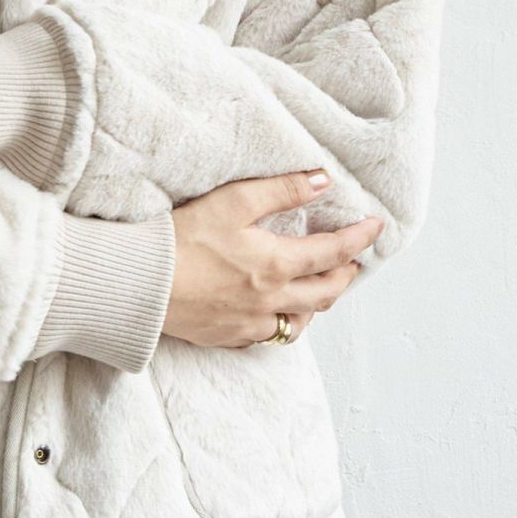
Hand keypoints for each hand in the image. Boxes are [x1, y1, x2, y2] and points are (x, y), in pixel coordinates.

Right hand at [163, 170, 383, 348]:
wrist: (140, 286)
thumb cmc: (183, 239)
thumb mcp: (234, 202)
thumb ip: (282, 190)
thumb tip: (323, 181)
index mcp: (278, 264)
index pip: (334, 252)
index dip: (360, 238)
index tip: (376, 227)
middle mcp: (273, 300)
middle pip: (326, 293)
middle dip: (346, 275)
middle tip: (353, 260)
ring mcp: (251, 323)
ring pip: (302, 320)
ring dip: (320, 302)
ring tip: (320, 286)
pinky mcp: (229, 336)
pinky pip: (271, 335)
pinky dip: (286, 321)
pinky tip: (279, 311)